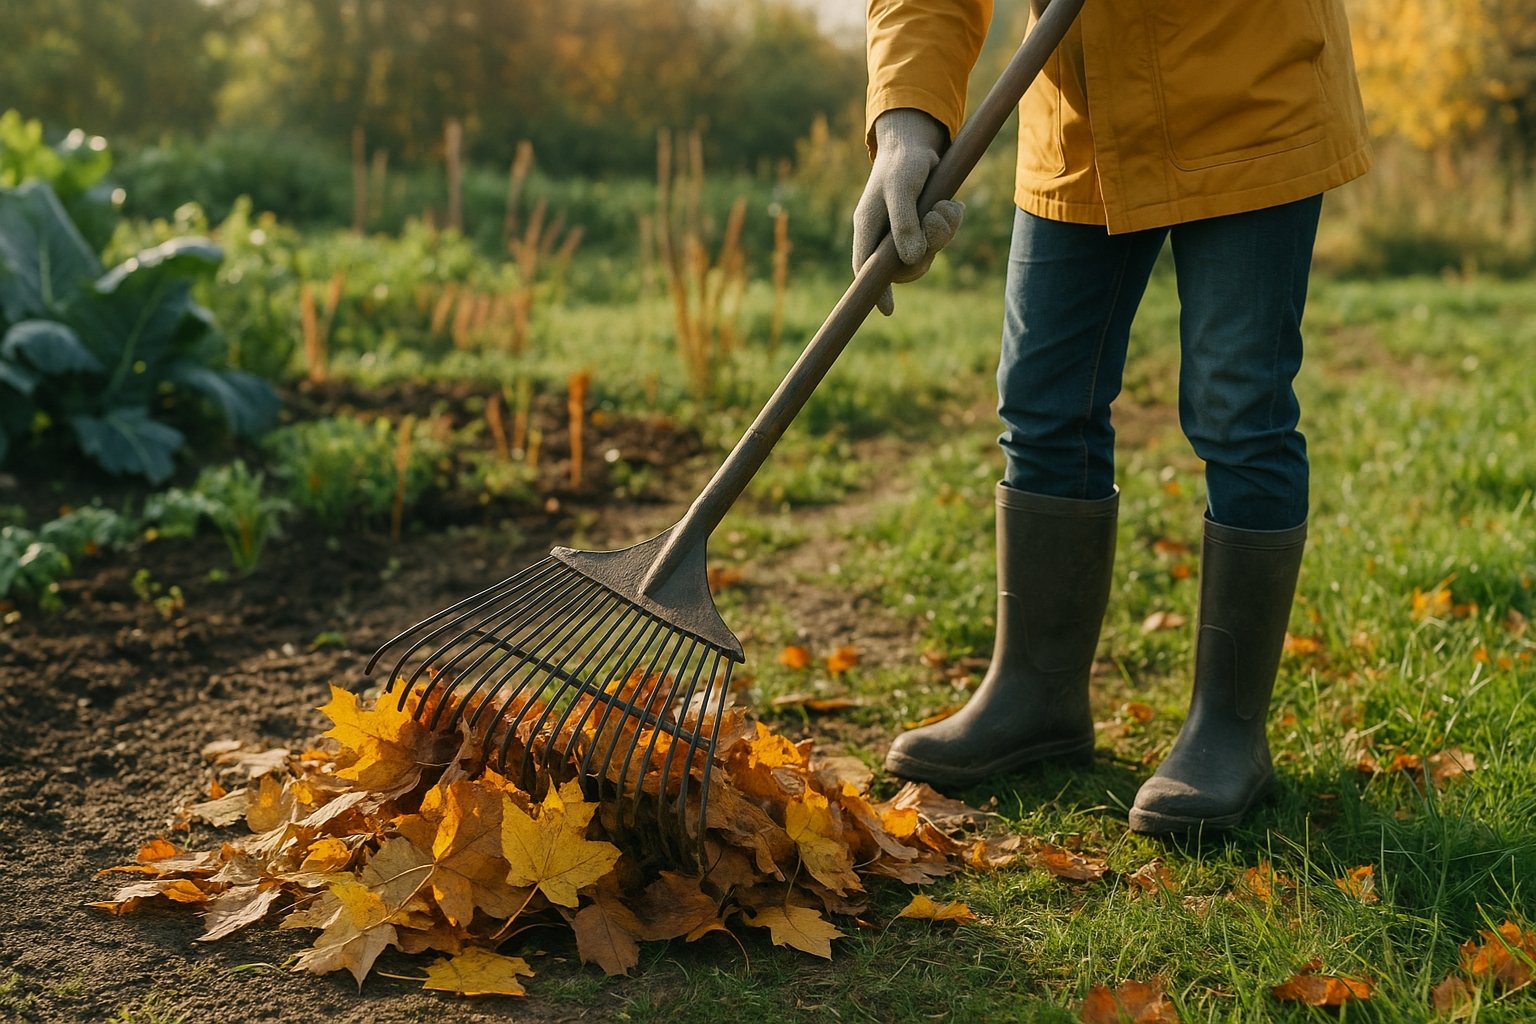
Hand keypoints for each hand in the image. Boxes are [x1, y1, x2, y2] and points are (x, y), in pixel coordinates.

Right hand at [852, 108, 964, 315]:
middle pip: (904, 266)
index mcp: (868, 228)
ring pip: (927, 252)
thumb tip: (911, 258)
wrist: (916, 142)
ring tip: (948, 206)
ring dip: (943, 232)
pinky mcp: (923, 225)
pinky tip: (953, 204)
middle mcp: (884, 235)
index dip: (875, 290)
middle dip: (928, 248)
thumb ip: (904, 224)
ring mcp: (904, 232)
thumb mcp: (901, 189)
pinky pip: (941, 239)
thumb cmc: (902, 163)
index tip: (887, 310)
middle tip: (937, 219)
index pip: (866, 268)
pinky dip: (951, 223)